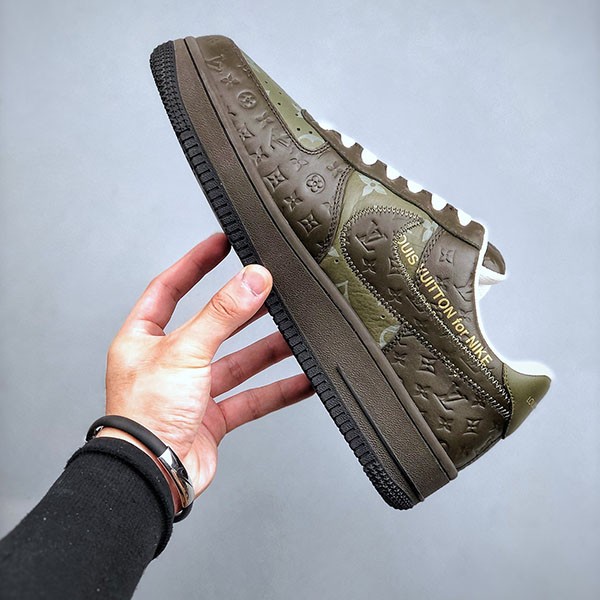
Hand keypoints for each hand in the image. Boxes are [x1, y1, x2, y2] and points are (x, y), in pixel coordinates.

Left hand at [98, 233, 312, 509]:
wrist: (152, 475)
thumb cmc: (145, 416)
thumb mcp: (184, 350)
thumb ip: (222, 314)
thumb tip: (252, 279)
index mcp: (145, 339)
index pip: (169, 287)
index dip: (195, 263)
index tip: (221, 242)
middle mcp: (168, 362)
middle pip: (213, 324)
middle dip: (243, 307)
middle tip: (271, 286)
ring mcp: (192, 391)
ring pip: (238, 361)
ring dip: (268, 349)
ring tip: (298, 331)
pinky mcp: (213, 417)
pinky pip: (253, 397)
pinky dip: (278, 390)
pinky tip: (303, 380)